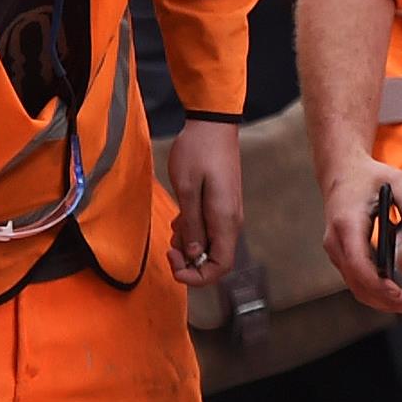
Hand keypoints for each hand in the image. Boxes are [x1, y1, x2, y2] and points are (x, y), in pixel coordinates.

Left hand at [166, 121, 243, 285]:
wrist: (213, 125)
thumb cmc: (198, 152)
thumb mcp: (187, 189)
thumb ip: (192, 225)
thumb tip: (193, 254)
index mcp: (225, 221)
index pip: (220, 267)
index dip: (196, 276)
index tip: (173, 263)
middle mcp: (232, 222)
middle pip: (216, 260)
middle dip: (190, 262)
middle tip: (169, 245)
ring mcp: (229, 214)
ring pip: (211, 246)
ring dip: (190, 246)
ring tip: (174, 225)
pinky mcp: (223, 206)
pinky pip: (210, 231)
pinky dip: (193, 232)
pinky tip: (182, 215)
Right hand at [320, 152, 401, 312]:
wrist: (341, 170)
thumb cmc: (368, 175)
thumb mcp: (396, 180)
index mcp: (347, 224)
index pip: (359, 266)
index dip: (380, 287)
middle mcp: (336, 241)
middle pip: (358, 284)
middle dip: (387, 300)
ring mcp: (336, 249)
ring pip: (355, 287)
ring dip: (382, 300)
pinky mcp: (341, 253)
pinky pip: (356, 279)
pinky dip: (375, 291)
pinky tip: (397, 292)